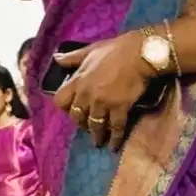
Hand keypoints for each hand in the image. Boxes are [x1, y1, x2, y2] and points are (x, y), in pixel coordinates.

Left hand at [54, 34, 150, 152]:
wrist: (140, 54)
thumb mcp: (90, 50)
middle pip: (77, 117)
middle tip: (88, 127)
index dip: (65, 108)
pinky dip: (114, 138)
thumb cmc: (116, 50)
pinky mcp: (119, 108)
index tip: (71, 111)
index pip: (60, 100)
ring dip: (96, 135)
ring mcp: (102, 103)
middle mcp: (87, 94)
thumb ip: (72, 58)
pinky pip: (114, 128)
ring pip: (94, 125)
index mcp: (78, 80)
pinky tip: (114, 145)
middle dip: (82, 124)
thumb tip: (55, 59)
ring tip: (99, 141)